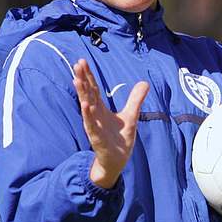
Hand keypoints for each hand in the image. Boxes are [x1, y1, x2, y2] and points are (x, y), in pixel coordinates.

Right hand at [73, 59, 148, 188]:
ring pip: (86, 107)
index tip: (82, 61)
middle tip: (77, 64)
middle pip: (87, 93)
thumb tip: (144, 83)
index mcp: (101, 109)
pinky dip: (88, 115)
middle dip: (82, 79)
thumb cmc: (119, 138)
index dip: (88, 75)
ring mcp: (94, 125)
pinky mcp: (97, 137)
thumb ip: (135, 99)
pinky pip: (91, 125)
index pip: (93, 88)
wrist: (117, 160)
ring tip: (77, 80)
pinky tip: (85, 105)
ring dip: (82, 94)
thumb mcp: (130, 116)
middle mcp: (95, 115)